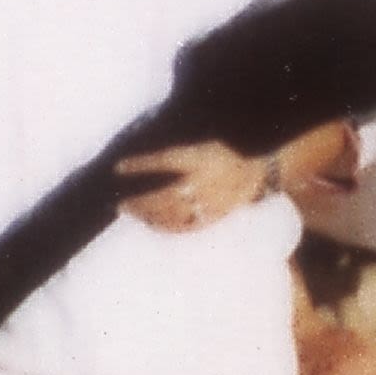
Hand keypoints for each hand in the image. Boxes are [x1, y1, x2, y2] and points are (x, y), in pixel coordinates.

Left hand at [115, 137, 266, 232]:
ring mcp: (206, 202)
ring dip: (148, 215)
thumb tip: (150, 163)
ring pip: (171, 213)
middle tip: (121, 206)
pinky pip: (184, 226)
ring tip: (132, 214)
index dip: (140, 164)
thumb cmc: (224, 158)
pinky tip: (152, 225)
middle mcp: (201, 181)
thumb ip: (179, 156)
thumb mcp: (202, 148)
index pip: (164, 160)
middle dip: (139, 202)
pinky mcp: (211, 217)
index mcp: (199, 158)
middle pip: (163, 195)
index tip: (118, 167)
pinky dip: (165, 227)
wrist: (257, 173)